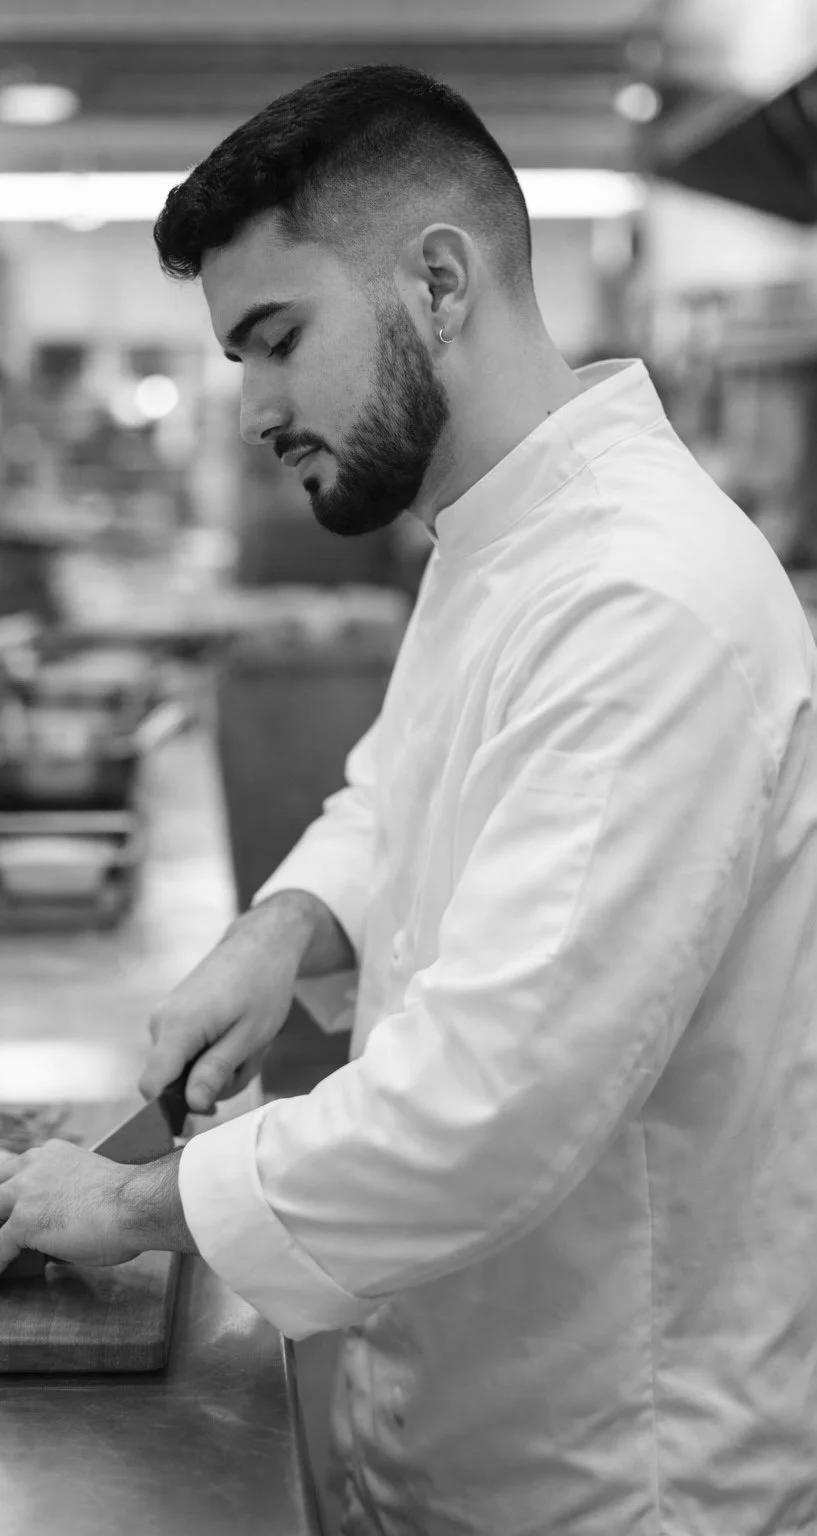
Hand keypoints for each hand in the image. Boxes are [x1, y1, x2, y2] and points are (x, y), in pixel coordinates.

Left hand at [0, 1141, 145, 1272]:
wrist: (138, 1205)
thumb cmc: (127, 1202)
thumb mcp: (89, 1183)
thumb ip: (64, 1196)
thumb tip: (57, 1229)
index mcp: (51, 1154)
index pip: (15, 1172)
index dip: (12, 1195)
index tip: (13, 1209)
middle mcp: (34, 1167)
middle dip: (1, 1207)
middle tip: (5, 1227)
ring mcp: (26, 1193)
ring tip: (4, 1250)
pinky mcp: (23, 1222)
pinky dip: (0, 1263)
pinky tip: (3, 1273)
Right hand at [140, 896, 314, 1113]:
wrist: (261, 943)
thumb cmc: (263, 986)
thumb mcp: (249, 1036)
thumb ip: (216, 1070)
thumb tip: (192, 1105)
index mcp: (177, 1027)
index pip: (152, 1087)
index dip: (172, 1111)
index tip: (206, 1114)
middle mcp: (160, 1022)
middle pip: (172, 1081)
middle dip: (211, 1084)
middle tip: (249, 1062)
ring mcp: (164, 1016)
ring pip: (183, 1067)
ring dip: (217, 1067)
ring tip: (248, 1043)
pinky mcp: (173, 1013)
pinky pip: (186, 1049)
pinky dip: (212, 1051)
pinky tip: (236, 1034)